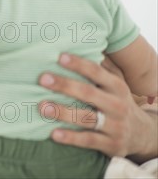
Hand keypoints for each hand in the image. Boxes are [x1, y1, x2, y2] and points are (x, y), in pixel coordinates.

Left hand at [38, 53, 157, 160]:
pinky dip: (71, 138)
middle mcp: (116, 104)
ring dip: (63, 112)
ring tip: (43, 107)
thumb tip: (80, 42)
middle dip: (65, 85)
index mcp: (116, 86)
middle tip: (43, 79)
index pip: (96, 72)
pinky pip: (88, 140)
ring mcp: (114, 125)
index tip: (60, 57)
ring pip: (86, 118)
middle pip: (88, 93)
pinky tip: (53, 134)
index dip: (79, 64)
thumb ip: (101, 67)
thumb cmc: (118, 101)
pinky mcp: (110, 144)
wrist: (144, 134)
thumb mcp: (115, 84)